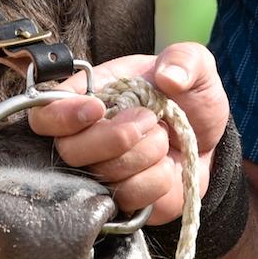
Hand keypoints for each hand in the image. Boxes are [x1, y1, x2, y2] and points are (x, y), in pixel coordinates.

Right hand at [24, 43, 229, 226]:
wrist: (210, 140)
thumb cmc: (191, 98)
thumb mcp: (195, 66)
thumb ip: (185, 59)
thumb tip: (169, 75)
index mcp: (91, 97)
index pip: (47, 113)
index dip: (62, 116)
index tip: (97, 110)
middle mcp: (87, 136)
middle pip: (69, 150)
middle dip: (114, 138)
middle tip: (149, 120)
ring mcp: (103, 171)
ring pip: (101, 176)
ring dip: (143, 155)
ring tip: (164, 138)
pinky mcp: (123, 198)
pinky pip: (127, 197)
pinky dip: (155, 181)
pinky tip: (168, 165)